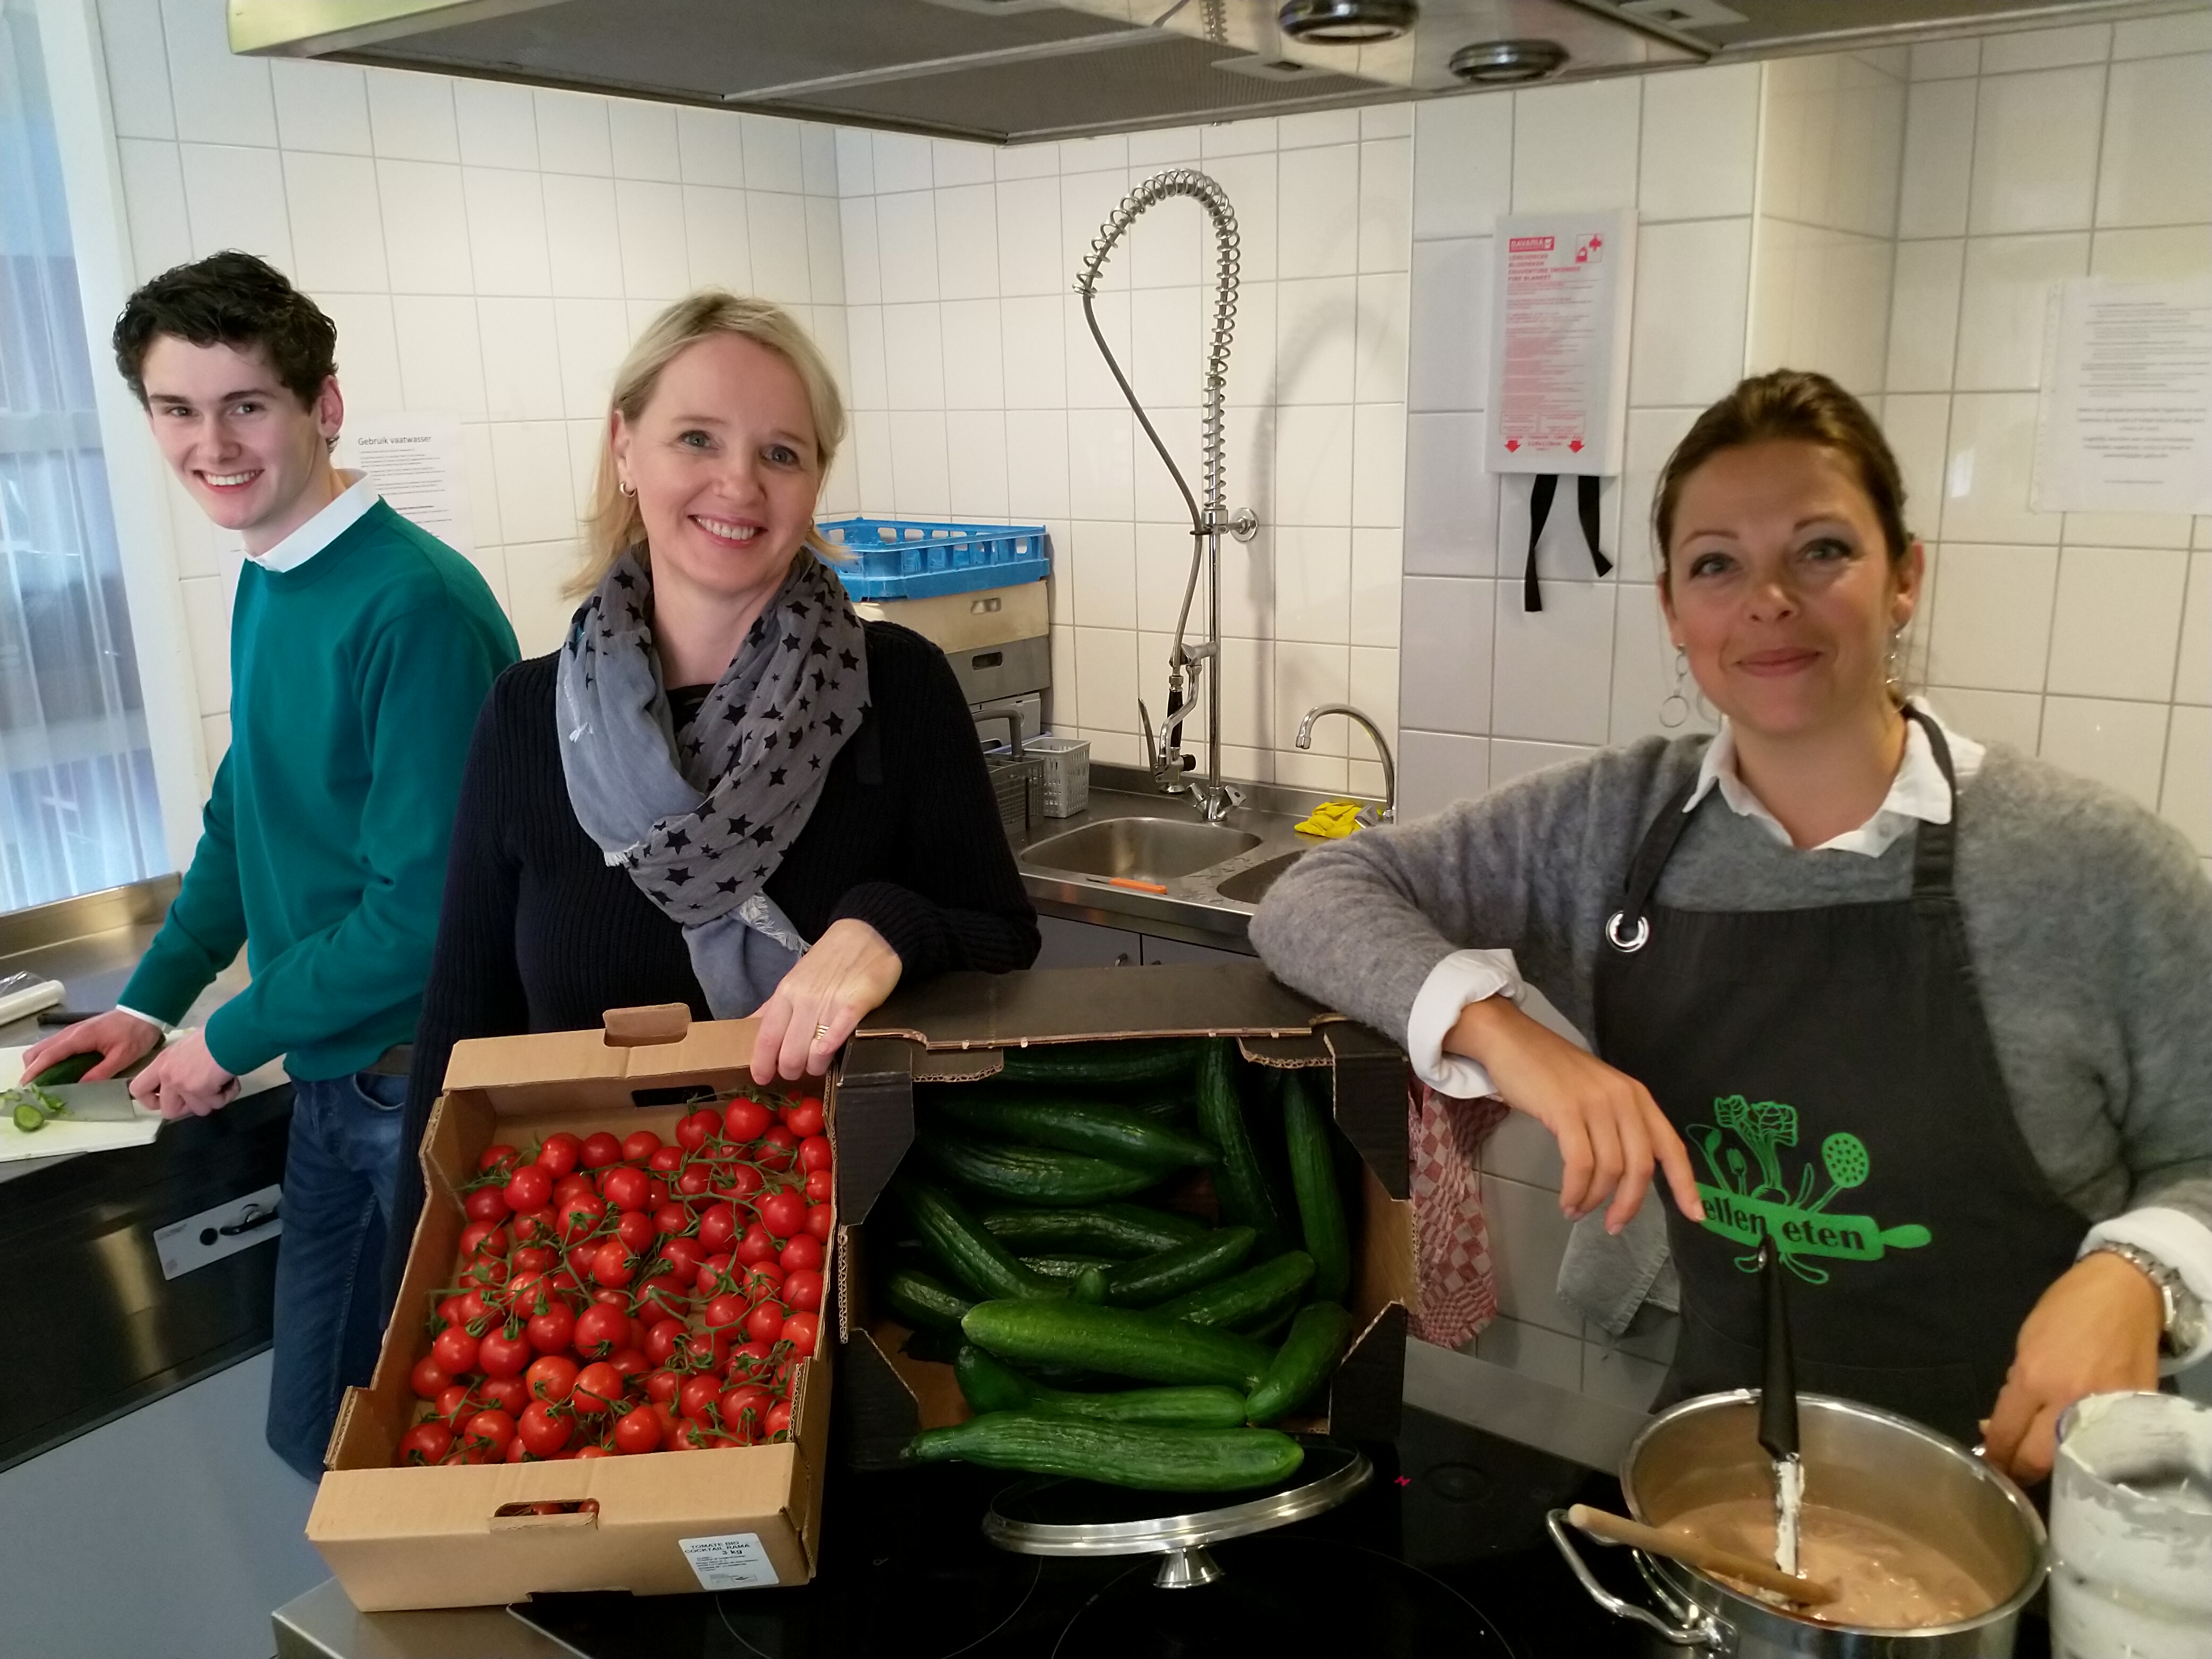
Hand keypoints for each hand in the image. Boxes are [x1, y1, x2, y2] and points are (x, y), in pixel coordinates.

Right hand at [19, 1008, 163, 1083]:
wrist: (145, 1012)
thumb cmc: (136, 1033)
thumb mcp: (123, 1056)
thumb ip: (101, 1072)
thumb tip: (80, 1086)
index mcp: (79, 1038)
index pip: (48, 1056)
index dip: (34, 1072)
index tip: (25, 1086)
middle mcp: (70, 1033)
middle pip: (38, 1050)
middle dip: (33, 1069)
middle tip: (38, 1088)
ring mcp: (72, 1031)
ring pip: (44, 1047)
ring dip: (40, 1064)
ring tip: (47, 1083)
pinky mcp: (78, 1032)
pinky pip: (55, 1046)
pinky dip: (49, 1059)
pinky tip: (59, 1072)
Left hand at [126, 1029, 240, 1119]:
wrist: (230, 1034)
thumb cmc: (213, 1035)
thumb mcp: (186, 1048)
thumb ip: (178, 1065)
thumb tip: (188, 1077)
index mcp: (161, 1063)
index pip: (138, 1090)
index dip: (151, 1101)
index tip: (166, 1100)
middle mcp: (167, 1076)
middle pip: (169, 1111)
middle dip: (188, 1108)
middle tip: (203, 1095)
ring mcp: (182, 1085)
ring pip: (198, 1110)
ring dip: (213, 1099)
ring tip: (223, 1082)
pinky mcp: (200, 1091)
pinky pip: (216, 1104)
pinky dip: (227, 1094)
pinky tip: (231, 1080)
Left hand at [751, 919, 902, 1085]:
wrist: (868, 935)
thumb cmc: (829, 960)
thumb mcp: (794, 979)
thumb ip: (774, 1006)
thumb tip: (748, 1026)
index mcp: (786, 994)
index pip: (766, 1037)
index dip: (761, 1063)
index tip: (762, 1078)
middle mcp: (804, 1000)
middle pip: (788, 1052)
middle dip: (791, 1070)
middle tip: (798, 1072)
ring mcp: (829, 1003)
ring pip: (811, 1052)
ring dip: (814, 1067)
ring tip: (819, 1065)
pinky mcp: (856, 1004)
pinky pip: (836, 1035)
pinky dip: (828, 1051)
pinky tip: (829, 1056)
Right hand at [1446, 996, 1704, 1232]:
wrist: (1511, 1040)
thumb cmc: (1551, 1072)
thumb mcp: (1597, 1094)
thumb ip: (1617, 1124)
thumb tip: (1625, 1174)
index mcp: (1637, 1096)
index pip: (1672, 1146)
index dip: (1686, 1184)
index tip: (1697, 1216)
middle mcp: (1624, 1099)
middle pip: (1641, 1166)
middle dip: (1629, 1204)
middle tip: (1612, 1226)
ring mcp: (1596, 1103)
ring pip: (1609, 1169)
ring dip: (1593, 1199)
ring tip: (1576, 1211)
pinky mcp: (1566, 1111)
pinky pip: (1579, 1164)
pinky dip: (1575, 1190)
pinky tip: (1567, 1201)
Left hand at [1982, 1252, 2162, 1484]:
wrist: (2125, 1293)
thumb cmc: (2067, 1310)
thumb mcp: (2027, 1343)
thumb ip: (2016, 1387)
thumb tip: (2001, 1423)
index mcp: (2033, 1378)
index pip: (2006, 1433)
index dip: (1993, 1454)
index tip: (1989, 1464)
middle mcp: (2067, 1401)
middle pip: (2037, 1460)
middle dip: (2018, 1471)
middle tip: (2011, 1473)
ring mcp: (2104, 1412)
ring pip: (2071, 1463)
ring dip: (2052, 1470)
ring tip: (2040, 1469)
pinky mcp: (2133, 1415)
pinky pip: (2105, 1448)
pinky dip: (2088, 1455)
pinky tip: (2076, 1452)